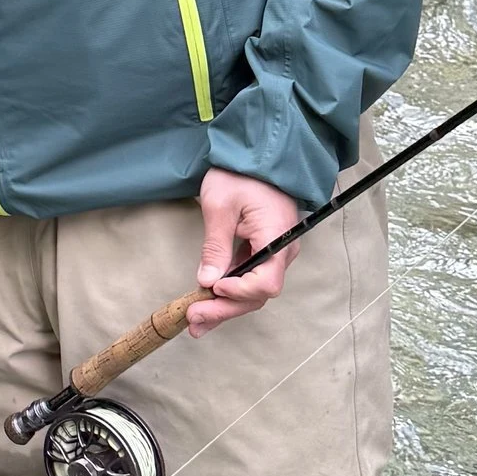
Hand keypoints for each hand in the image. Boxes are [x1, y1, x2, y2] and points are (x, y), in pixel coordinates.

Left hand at [188, 167, 298, 332]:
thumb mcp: (220, 206)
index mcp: (277, 238)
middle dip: (226, 308)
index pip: (265, 282)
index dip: (239, 292)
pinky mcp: (263, 251)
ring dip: (225, 306)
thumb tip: (208, 280)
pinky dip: (228, 292)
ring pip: (253, 291)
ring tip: (196, 322)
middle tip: (194, 320)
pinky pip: (249, 278)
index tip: (213, 289)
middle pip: (258, 294)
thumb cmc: (240, 173)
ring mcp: (274, 253)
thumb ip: (216, 245)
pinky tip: (207, 304)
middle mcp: (282, 251)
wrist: (255, 153)